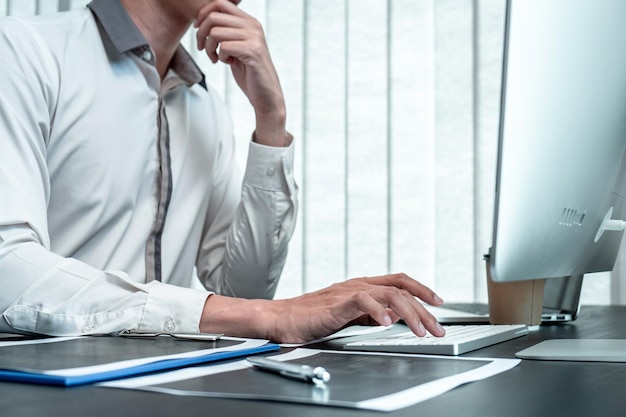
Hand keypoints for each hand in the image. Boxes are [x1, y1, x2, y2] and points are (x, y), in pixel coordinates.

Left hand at [194, 0, 286, 145]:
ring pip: (216, 32)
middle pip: (214, 16)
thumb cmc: (249, 73)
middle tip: (202, 48)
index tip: (197, 29)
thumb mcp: (235, 47)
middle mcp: (253, 26)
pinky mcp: (253, 51)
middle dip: (201, 33)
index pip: (220, 3)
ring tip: (215, 58)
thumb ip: (225, 32)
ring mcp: (254, 38)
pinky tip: (227, 63)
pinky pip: (224, 47)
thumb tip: (203, 20)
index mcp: (248, 21)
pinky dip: (220, 56)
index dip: (203, 14)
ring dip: (209, 47)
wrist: (266, 95)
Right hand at [200, 273, 445, 343]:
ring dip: (410, 313)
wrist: (280, 318)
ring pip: (389, 294)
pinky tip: (388, 323)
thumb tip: (393, 317)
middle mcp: (358, 285)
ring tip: (421, 331)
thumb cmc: (310, 318)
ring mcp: (347, 292)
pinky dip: (379, 311)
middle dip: (424, 308)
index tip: (438, 304)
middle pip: (400, 288)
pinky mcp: (336, 303)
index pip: (398, 281)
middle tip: (438, 327)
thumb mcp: (348, 315)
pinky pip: (363, 301)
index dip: (421, 289)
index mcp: (361, 286)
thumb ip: (369, 314)